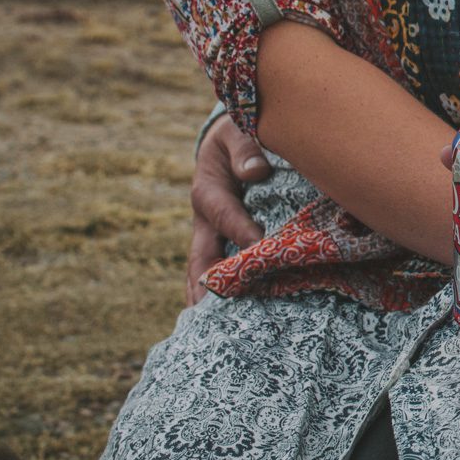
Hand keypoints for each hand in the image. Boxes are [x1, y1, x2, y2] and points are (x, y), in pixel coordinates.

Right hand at [186, 113, 272, 306]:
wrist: (227, 140)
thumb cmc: (239, 131)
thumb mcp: (239, 129)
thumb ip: (246, 146)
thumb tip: (255, 171)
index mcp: (208, 188)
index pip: (223, 213)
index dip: (240, 231)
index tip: (259, 248)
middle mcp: (204, 218)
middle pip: (201, 256)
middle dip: (210, 283)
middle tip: (220, 309)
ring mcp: (207, 235)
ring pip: (201, 271)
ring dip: (206, 298)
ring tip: (213, 331)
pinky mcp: (216, 243)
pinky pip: (209, 273)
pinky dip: (209, 296)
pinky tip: (215, 324)